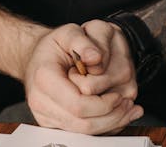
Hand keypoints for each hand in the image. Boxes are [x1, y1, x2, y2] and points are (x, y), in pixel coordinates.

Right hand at [22, 22, 141, 134]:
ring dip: (109, 123)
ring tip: (126, 110)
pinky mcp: (53, 125)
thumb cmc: (53, 46)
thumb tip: (96, 57)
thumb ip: (82, 41)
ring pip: (83, 133)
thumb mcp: (68, 32)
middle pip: (83, 124)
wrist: (36, 58)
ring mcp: (45, 116)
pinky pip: (80, 133)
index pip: (78, 105)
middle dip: (110, 116)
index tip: (118, 95)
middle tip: (128, 104)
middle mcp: (41, 102)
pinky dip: (101, 126)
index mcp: (44, 78)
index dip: (103, 104)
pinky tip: (116, 115)